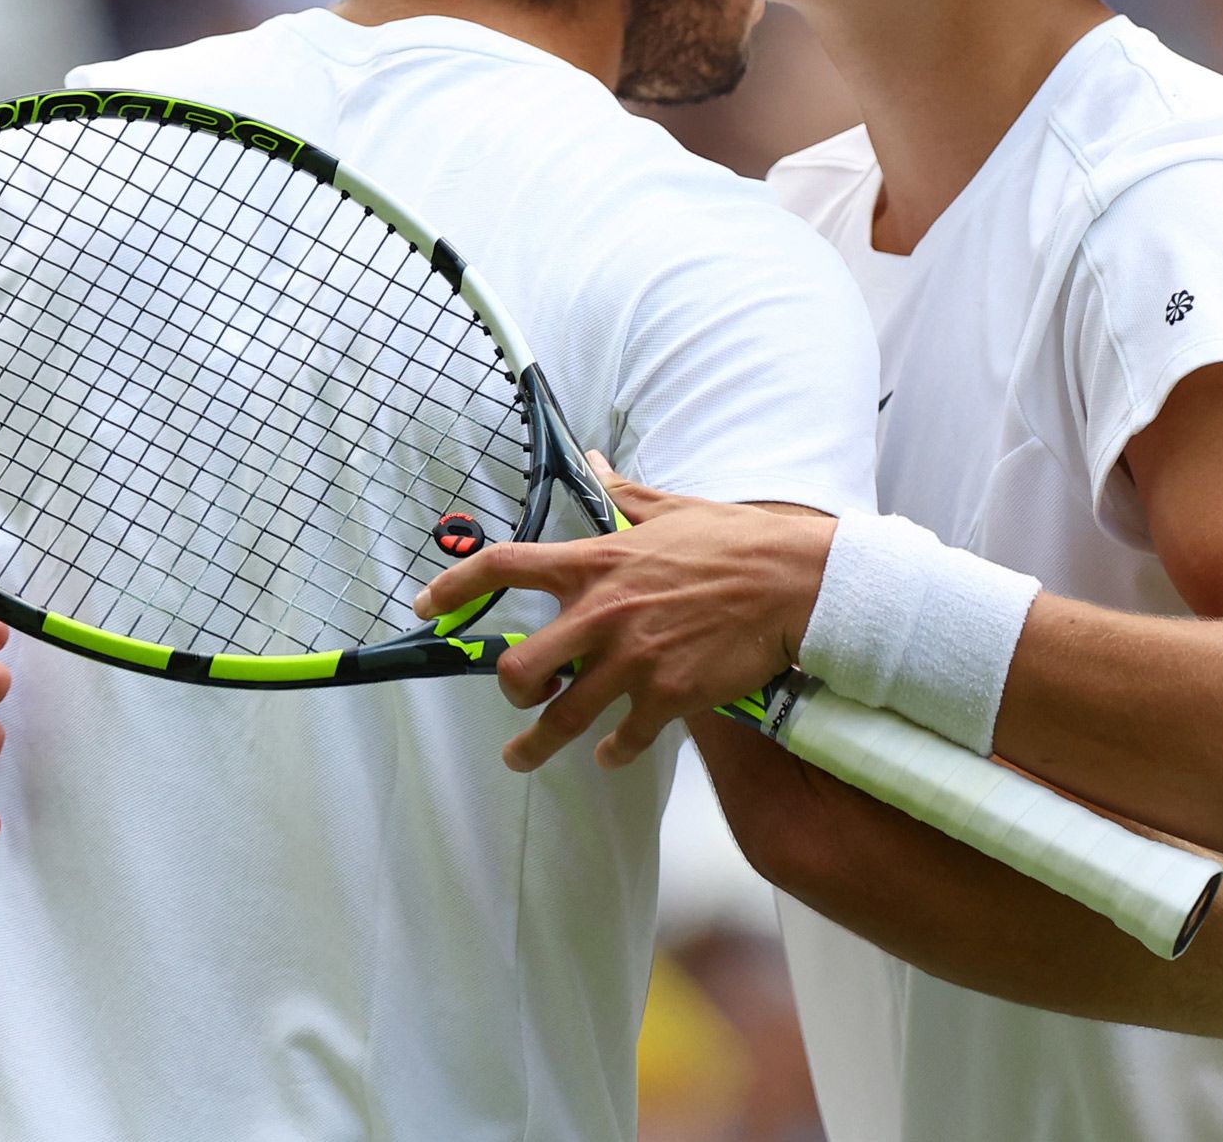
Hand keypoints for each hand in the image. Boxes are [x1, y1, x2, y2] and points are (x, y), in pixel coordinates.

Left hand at [411, 460, 831, 771]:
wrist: (794, 584)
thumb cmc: (736, 543)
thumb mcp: (671, 509)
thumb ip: (623, 494)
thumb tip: (596, 464)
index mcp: (596, 563)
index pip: (504, 567)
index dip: (455, 587)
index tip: (427, 605)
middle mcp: (603, 614)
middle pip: (518, 668)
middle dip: (510, 692)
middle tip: (520, 698)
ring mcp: (633, 660)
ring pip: (562, 719)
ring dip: (536, 745)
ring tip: (522, 758)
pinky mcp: (668, 696)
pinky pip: (623, 738)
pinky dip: (613, 751)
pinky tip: (610, 754)